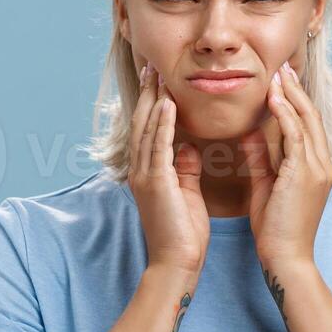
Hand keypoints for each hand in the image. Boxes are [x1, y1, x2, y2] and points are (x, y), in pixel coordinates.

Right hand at [128, 62, 210, 274]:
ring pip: (146, 130)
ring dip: (152, 100)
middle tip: (151, 66)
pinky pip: (158, 147)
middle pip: (141, 123)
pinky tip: (167, 105)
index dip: (152, 103)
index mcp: (149, 173)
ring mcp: (146, 177)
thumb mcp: (186, 193)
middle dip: (146, 94)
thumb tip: (190, 146)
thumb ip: (185, 168)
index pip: (148, 130)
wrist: (177, 265)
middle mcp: (141, 171)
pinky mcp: (156, 184)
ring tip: (158, 75)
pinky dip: (162, 124)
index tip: (158, 80)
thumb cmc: (184, 234)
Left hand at [243, 62, 331, 271]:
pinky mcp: (305, 174)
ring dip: (290, 95)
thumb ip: (262, 158)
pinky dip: (284, 114)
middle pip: (311, 117)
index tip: (280, 81)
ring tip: (277, 74)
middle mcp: (323, 164)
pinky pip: (295, 135)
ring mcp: (317, 168)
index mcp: (316, 168)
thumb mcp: (267, 185)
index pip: (308, 126)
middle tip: (282, 67)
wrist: (286, 258)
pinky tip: (272, 97)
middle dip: (296, 90)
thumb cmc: (275, 228)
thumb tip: (251, 133)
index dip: (295, 101)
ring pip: (306, 121)